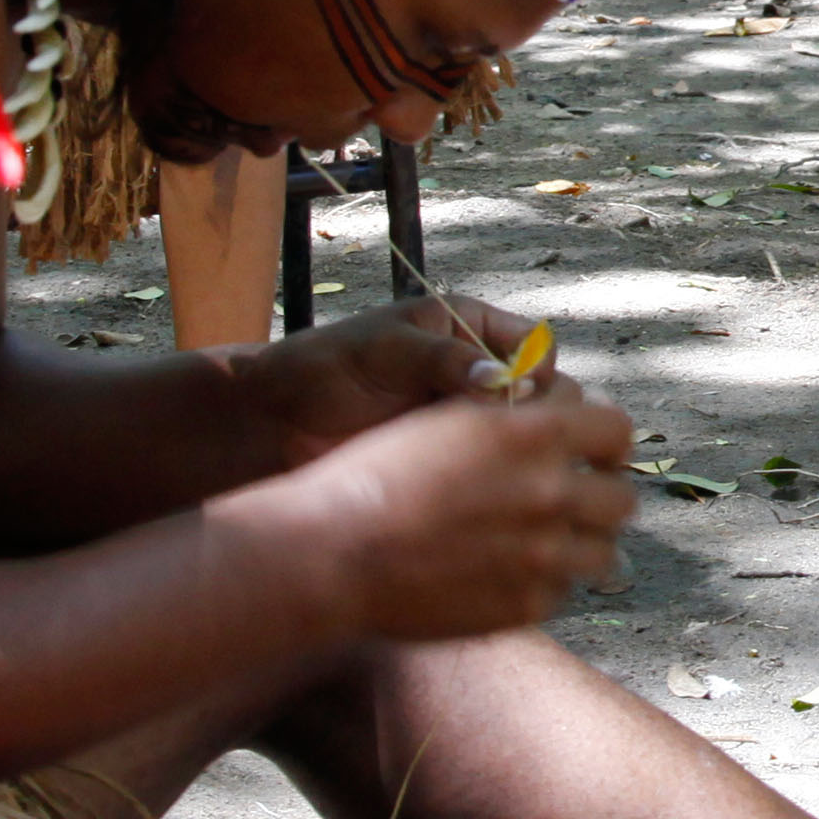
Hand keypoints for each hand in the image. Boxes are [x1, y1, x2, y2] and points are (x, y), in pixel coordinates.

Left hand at [234, 295, 543, 463]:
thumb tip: (501, 379)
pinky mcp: (452, 459)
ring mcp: (466, 417)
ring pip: (524, 437)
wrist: (274, 425)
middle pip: (544, 394)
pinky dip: (494, 479)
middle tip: (500, 442)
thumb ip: (440, 359)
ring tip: (485, 470)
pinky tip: (476, 492)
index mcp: (469, 326)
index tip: (510, 398)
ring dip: (515, 453)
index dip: (534, 373)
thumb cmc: (323, 370)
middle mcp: (478, 370)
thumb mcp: (383, 352)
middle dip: (534, 418)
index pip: (534, 347)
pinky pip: (493, 469)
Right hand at [237, 382, 637, 640]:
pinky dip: (545, 585)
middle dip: (600, 497)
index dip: (604, 443)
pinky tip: (509, 574)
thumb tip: (555, 417)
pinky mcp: (525, 606)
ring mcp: (542, 555)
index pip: (616, 431)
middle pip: (622, 498)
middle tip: (572, 503)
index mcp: (533, 433)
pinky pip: (562, 594)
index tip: (590, 453)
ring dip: (582, 546)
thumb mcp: (446, 421)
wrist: (331, 551)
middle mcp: (549, 492)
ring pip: (604, 553)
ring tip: (547, 544)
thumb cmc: (375, 477)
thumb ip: (511, 420)